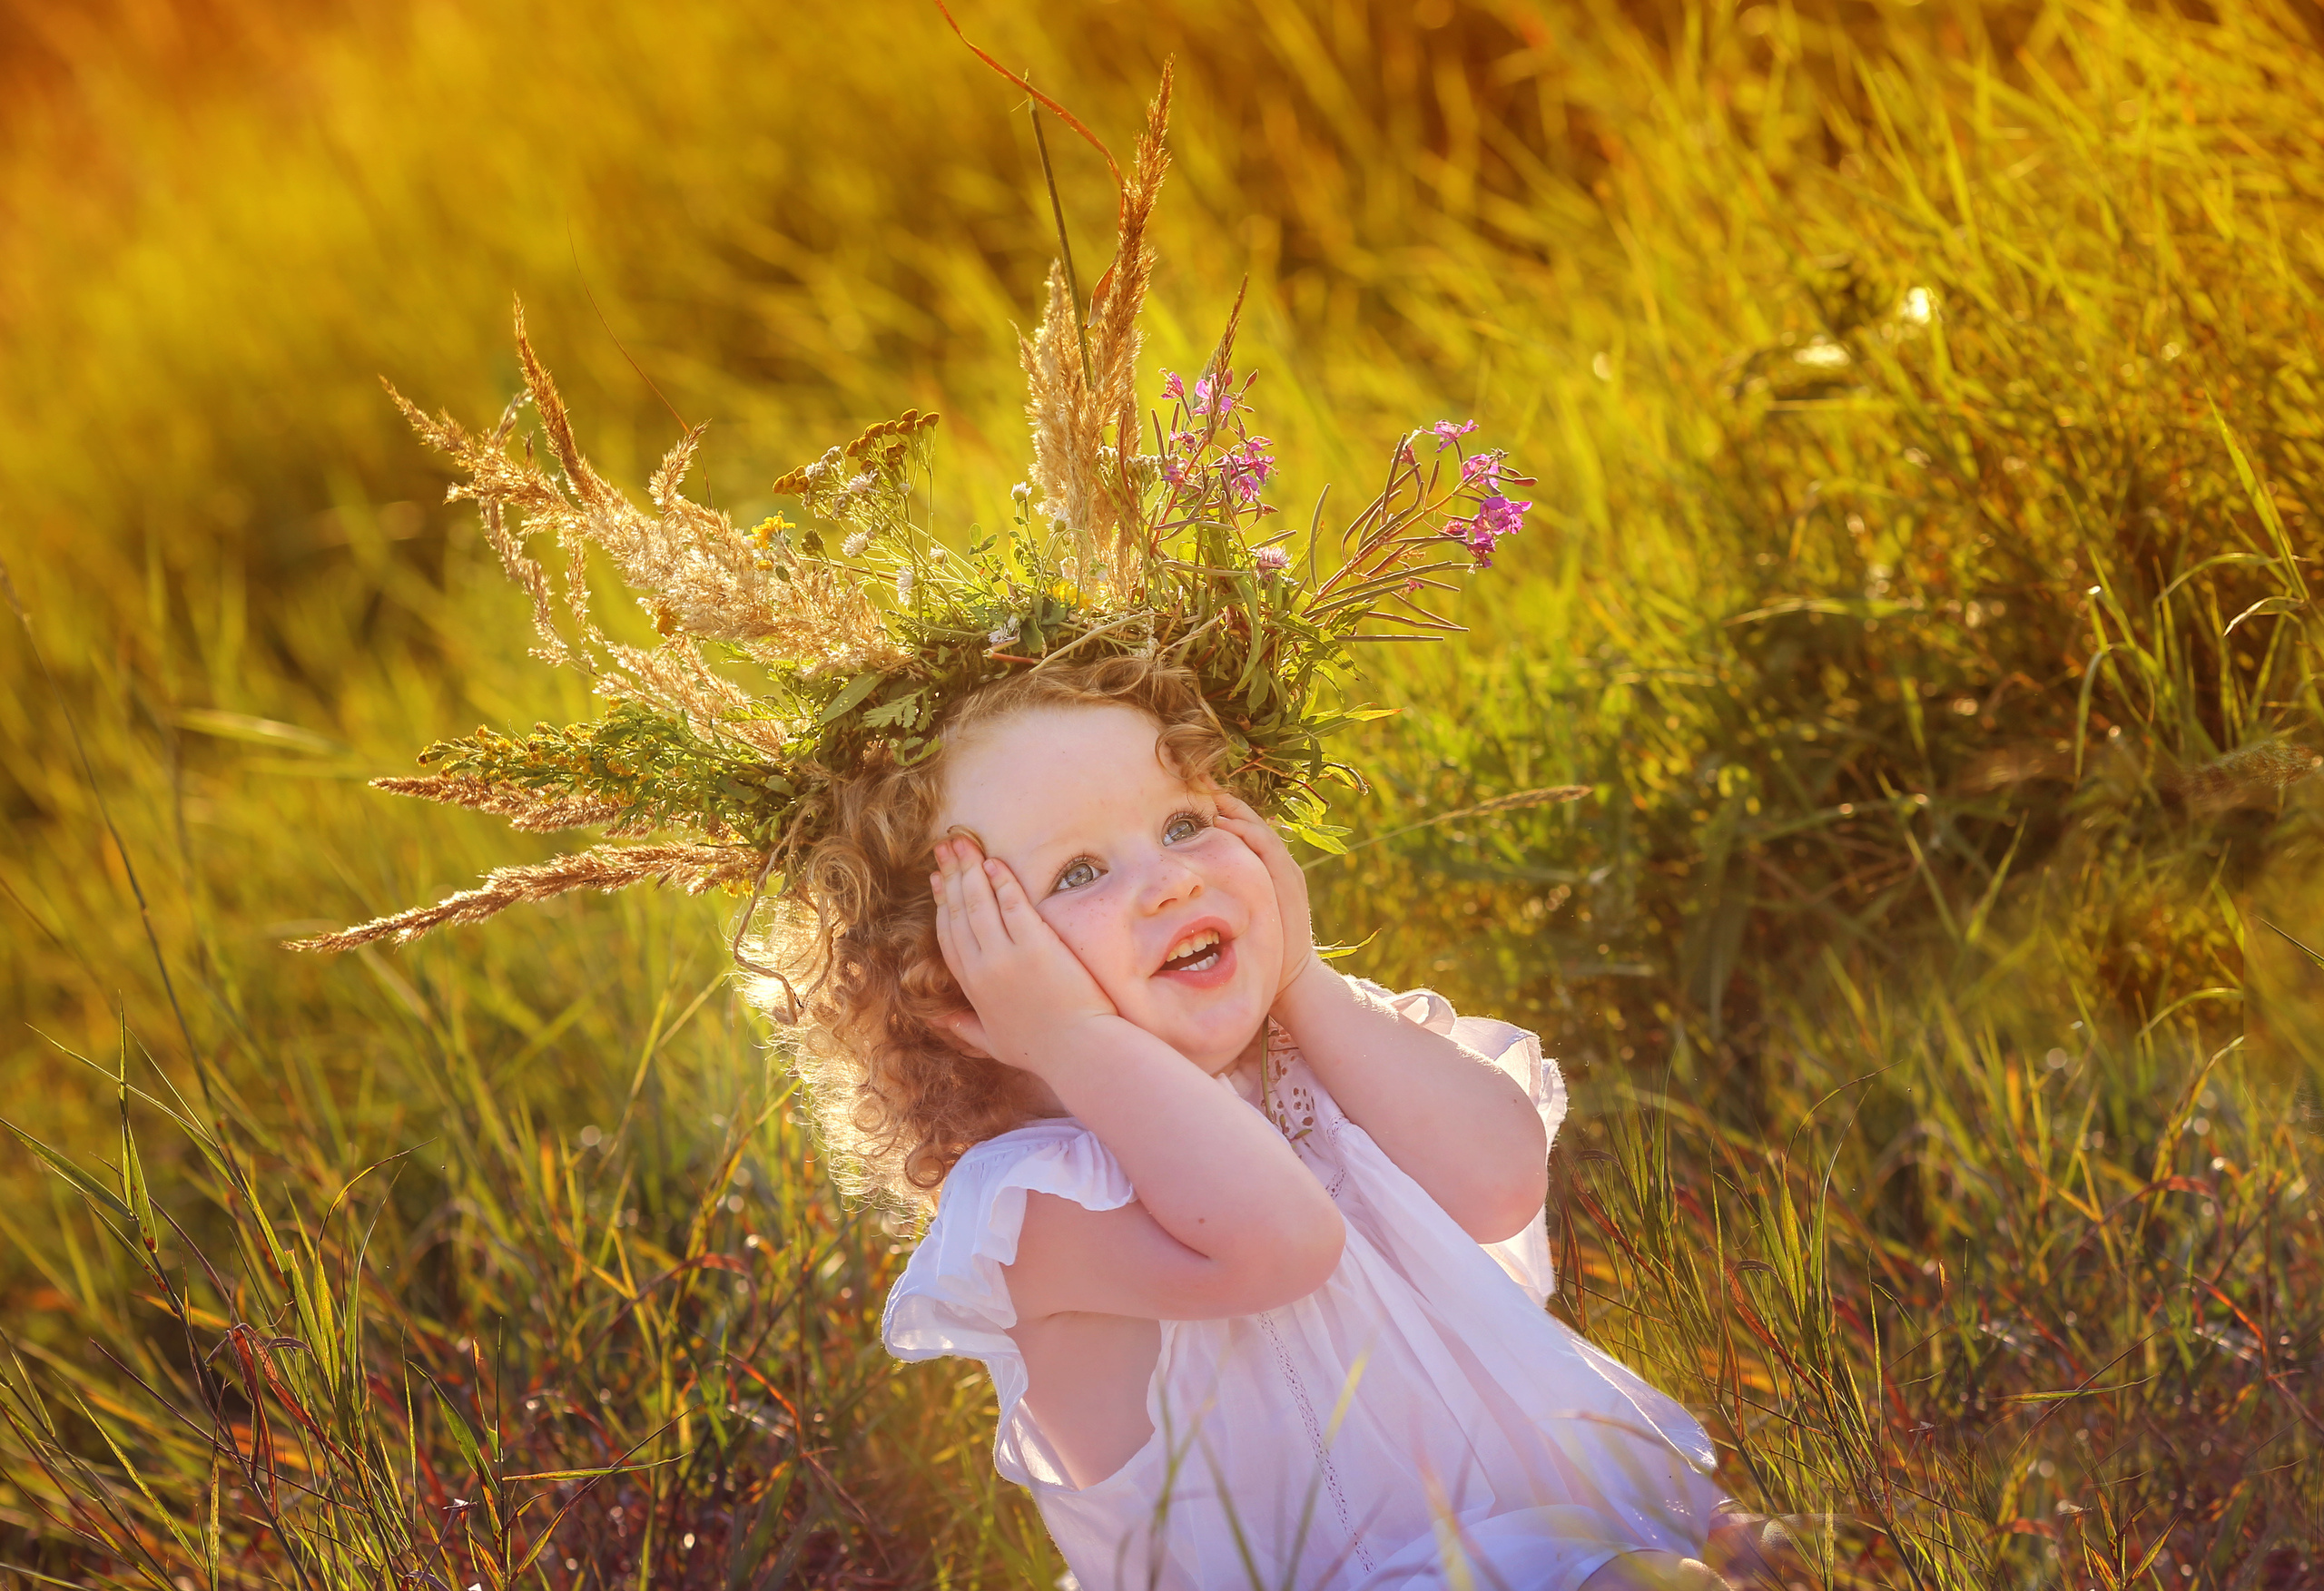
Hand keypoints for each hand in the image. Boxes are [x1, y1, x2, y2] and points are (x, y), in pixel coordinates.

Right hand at [930, 834, 1115, 1072]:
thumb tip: (939, 1022)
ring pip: (979, 902)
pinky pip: (1013, 904)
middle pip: (960, 911)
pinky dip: (1002, 881)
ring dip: (971, 869)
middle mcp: (982, 967)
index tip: (939, 880)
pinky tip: (995, 862)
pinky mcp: (1035, 945)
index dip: (943, 904)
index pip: (948, 936)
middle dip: (952, 875)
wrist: (1078, 1051)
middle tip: (946, 848)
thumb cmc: (1041, 1050)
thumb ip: (964, 1028)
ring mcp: (1007, 954)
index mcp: (971, 987)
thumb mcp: (993, 1043)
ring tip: (964, 844)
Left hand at [1208, 789, 1321, 1003]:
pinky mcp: (1288, 880)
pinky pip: (1266, 848)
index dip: (1220, 808)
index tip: (1195, 790)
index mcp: (1265, 868)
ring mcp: (1284, 870)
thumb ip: (1226, 890)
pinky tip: (1225, 823)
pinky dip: (1246, 832)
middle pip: (1249, 822)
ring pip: (1258, 830)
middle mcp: (1277, 863)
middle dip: (1225, 800)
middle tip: (1199, 779)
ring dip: (1234, 811)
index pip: (1241, 829)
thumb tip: (1192, 875)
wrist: (1291, 975)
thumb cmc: (1262, 946)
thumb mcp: (1242, 912)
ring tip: (1210, 793)